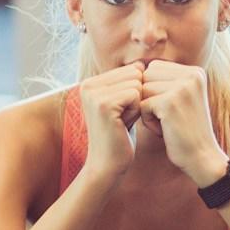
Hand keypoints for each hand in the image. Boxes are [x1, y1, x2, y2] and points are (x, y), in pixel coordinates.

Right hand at [75, 65, 144, 185]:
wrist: (107, 164)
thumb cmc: (119, 135)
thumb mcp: (122, 103)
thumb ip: (128, 83)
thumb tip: (141, 64)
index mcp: (90, 82)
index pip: (130, 70)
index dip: (134, 92)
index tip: (121, 112)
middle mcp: (87, 84)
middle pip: (134, 74)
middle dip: (137, 97)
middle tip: (122, 118)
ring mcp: (94, 94)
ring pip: (136, 84)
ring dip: (137, 105)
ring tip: (121, 121)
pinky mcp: (104, 104)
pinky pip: (136, 95)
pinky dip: (136, 111)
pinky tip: (123, 125)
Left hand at [135, 59, 227, 183]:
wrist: (201, 157)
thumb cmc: (185, 130)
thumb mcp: (181, 97)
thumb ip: (165, 80)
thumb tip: (134, 67)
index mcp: (195, 71)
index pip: (154, 68)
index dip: (153, 90)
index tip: (171, 108)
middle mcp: (191, 75)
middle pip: (146, 77)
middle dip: (149, 98)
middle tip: (168, 117)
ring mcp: (182, 87)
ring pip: (142, 90)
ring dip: (148, 110)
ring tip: (167, 123)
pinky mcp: (170, 102)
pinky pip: (142, 105)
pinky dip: (148, 121)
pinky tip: (165, 130)